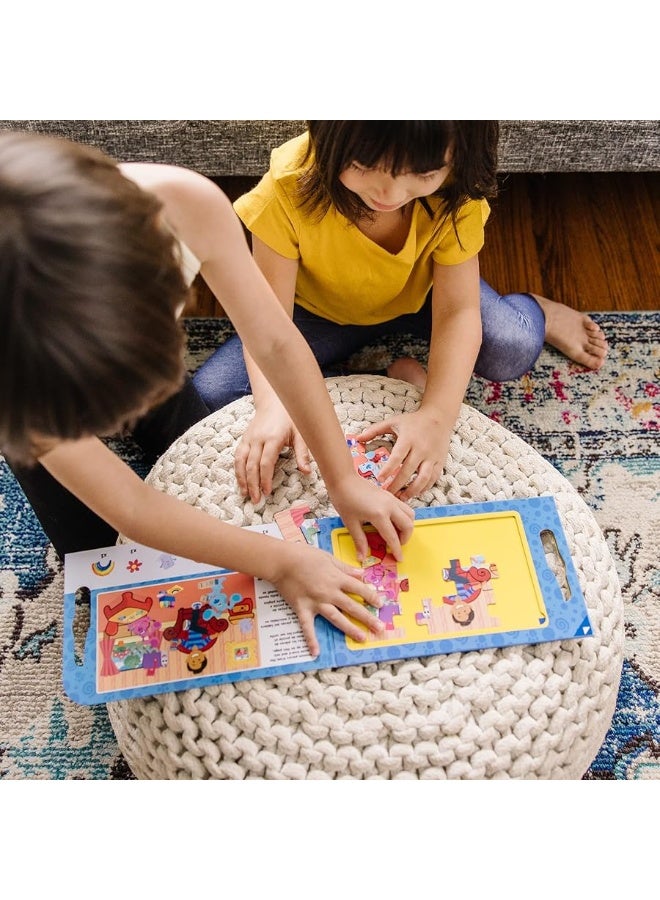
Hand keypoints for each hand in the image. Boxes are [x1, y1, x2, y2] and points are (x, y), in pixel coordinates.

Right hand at [235, 402, 310, 502]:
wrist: (274, 401)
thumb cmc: (290, 418)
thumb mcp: (301, 433)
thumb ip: (303, 453)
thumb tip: (307, 472)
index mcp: (273, 438)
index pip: (266, 462)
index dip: (265, 479)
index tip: (267, 492)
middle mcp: (258, 439)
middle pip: (251, 465)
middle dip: (253, 484)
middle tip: (256, 500)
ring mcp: (249, 439)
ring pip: (241, 462)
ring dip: (242, 479)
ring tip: (245, 494)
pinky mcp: (244, 439)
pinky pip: (238, 456)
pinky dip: (238, 470)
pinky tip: (241, 482)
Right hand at [271, 543, 388, 656]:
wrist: (282, 560)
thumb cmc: (305, 555)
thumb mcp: (328, 557)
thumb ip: (345, 568)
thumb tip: (362, 574)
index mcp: (337, 578)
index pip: (359, 589)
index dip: (371, 596)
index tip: (381, 604)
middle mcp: (329, 592)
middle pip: (352, 606)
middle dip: (367, 617)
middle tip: (380, 628)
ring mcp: (316, 602)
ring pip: (336, 617)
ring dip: (350, 628)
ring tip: (362, 638)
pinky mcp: (302, 608)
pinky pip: (307, 627)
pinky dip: (311, 640)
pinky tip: (315, 652)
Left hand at [329, 473, 414, 562]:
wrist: (343, 479)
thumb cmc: (344, 500)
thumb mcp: (350, 523)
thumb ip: (359, 541)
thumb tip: (362, 557)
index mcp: (379, 515)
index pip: (393, 537)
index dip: (397, 550)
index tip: (399, 559)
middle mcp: (390, 506)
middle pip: (408, 525)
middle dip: (405, 538)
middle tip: (396, 545)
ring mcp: (392, 499)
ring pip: (410, 515)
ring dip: (407, 526)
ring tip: (396, 534)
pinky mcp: (390, 495)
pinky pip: (405, 508)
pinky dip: (404, 517)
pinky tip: (392, 522)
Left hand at [356, 409, 452, 499]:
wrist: (439, 417)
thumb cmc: (413, 421)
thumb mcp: (393, 422)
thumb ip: (375, 430)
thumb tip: (358, 438)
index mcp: (408, 439)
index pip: (397, 457)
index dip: (388, 469)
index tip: (380, 480)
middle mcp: (421, 449)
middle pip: (408, 471)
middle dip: (397, 485)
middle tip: (387, 495)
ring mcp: (432, 457)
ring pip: (423, 479)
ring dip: (412, 491)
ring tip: (401, 498)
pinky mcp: (440, 462)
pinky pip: (433, 479)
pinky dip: (424, 488)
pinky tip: (415, 493)